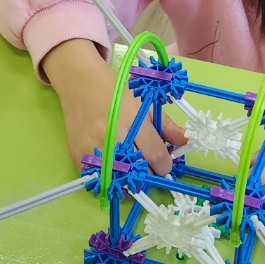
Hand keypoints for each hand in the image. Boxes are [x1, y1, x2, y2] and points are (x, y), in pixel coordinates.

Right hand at [42, 39, 186, 175]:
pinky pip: (98, 179)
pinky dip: (108, 180)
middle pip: (139, 170)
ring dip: (129, 180)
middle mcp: (113, 136)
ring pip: (119, 179)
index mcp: (133, 121)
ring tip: (132, 171)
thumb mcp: (145, 104)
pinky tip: (114, 171)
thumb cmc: (116, 92)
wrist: (81, 83)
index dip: (164, 165)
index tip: (164, 165)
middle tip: (148, 167)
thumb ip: (167, 126)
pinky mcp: (78, 155)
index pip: (155, 155)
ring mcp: (93, 147)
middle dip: (148, 172)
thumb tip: (186, 143)